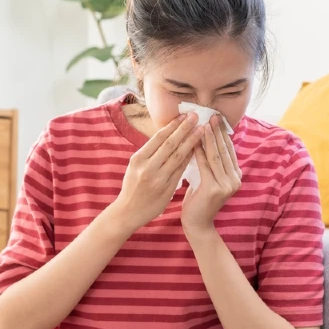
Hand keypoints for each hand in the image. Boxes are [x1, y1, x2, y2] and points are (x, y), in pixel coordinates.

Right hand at [115, 112, 201, 231]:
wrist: (127, 212)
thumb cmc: (132, 187)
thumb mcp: (135, 167)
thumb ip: (149, 153)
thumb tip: (168, 135)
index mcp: (138, 158)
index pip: (159, 138)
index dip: (173, 126)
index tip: (184, 115)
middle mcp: (147, 167)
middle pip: (170, 144)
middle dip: (184, 128)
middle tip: (196, 116)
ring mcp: (158, 179)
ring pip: (178, 156)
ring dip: (191, 141)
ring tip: (201, 130)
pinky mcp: (167, 189)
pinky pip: (181, 170)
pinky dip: (189, 158)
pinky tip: (198, 149)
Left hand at [181, 115, 241, 235]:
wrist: (197, 224)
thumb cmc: (199, 200)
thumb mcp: (208, 178)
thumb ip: (211, 162)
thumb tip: (206, 138)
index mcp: (236, 175)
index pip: (229, 149)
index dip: (223, 133)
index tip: (216, 118)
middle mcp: (235, 179)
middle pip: (224, 150)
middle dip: (217, 131)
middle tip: (211, 115)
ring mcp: (226, 185)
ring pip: (216, 156)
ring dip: (209, 138)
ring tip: (203, 123)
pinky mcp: (215, 189)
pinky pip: (205, 166)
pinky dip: (199, 152)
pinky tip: (194, 141)